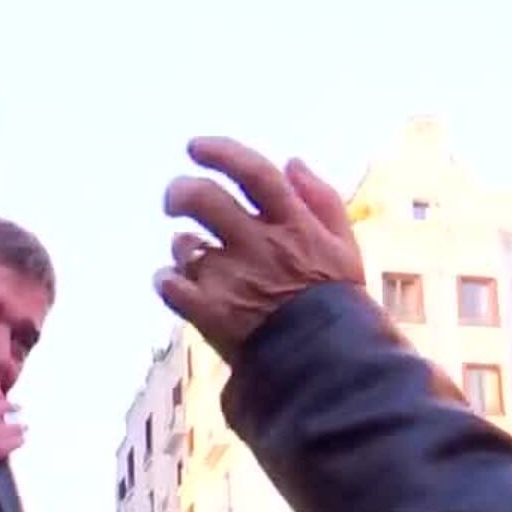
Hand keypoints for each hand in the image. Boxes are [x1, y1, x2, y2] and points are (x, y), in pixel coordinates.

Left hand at [155, 138, 365, 358]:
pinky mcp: (211, 313)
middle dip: (179, 192)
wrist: (327, 365)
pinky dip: (166, 281)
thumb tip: (292, 162)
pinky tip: (176, 285)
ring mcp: (233, 279)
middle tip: (173, 200)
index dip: (220, 152)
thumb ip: (322, 200)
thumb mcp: (344, 247)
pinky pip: (170, 286)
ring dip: (181, 247)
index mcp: (293, 225)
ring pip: (184, 245)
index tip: (195, 147)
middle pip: (204, 199)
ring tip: (193, 259)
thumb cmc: (337, 304)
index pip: (253, 172)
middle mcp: (259, 246)